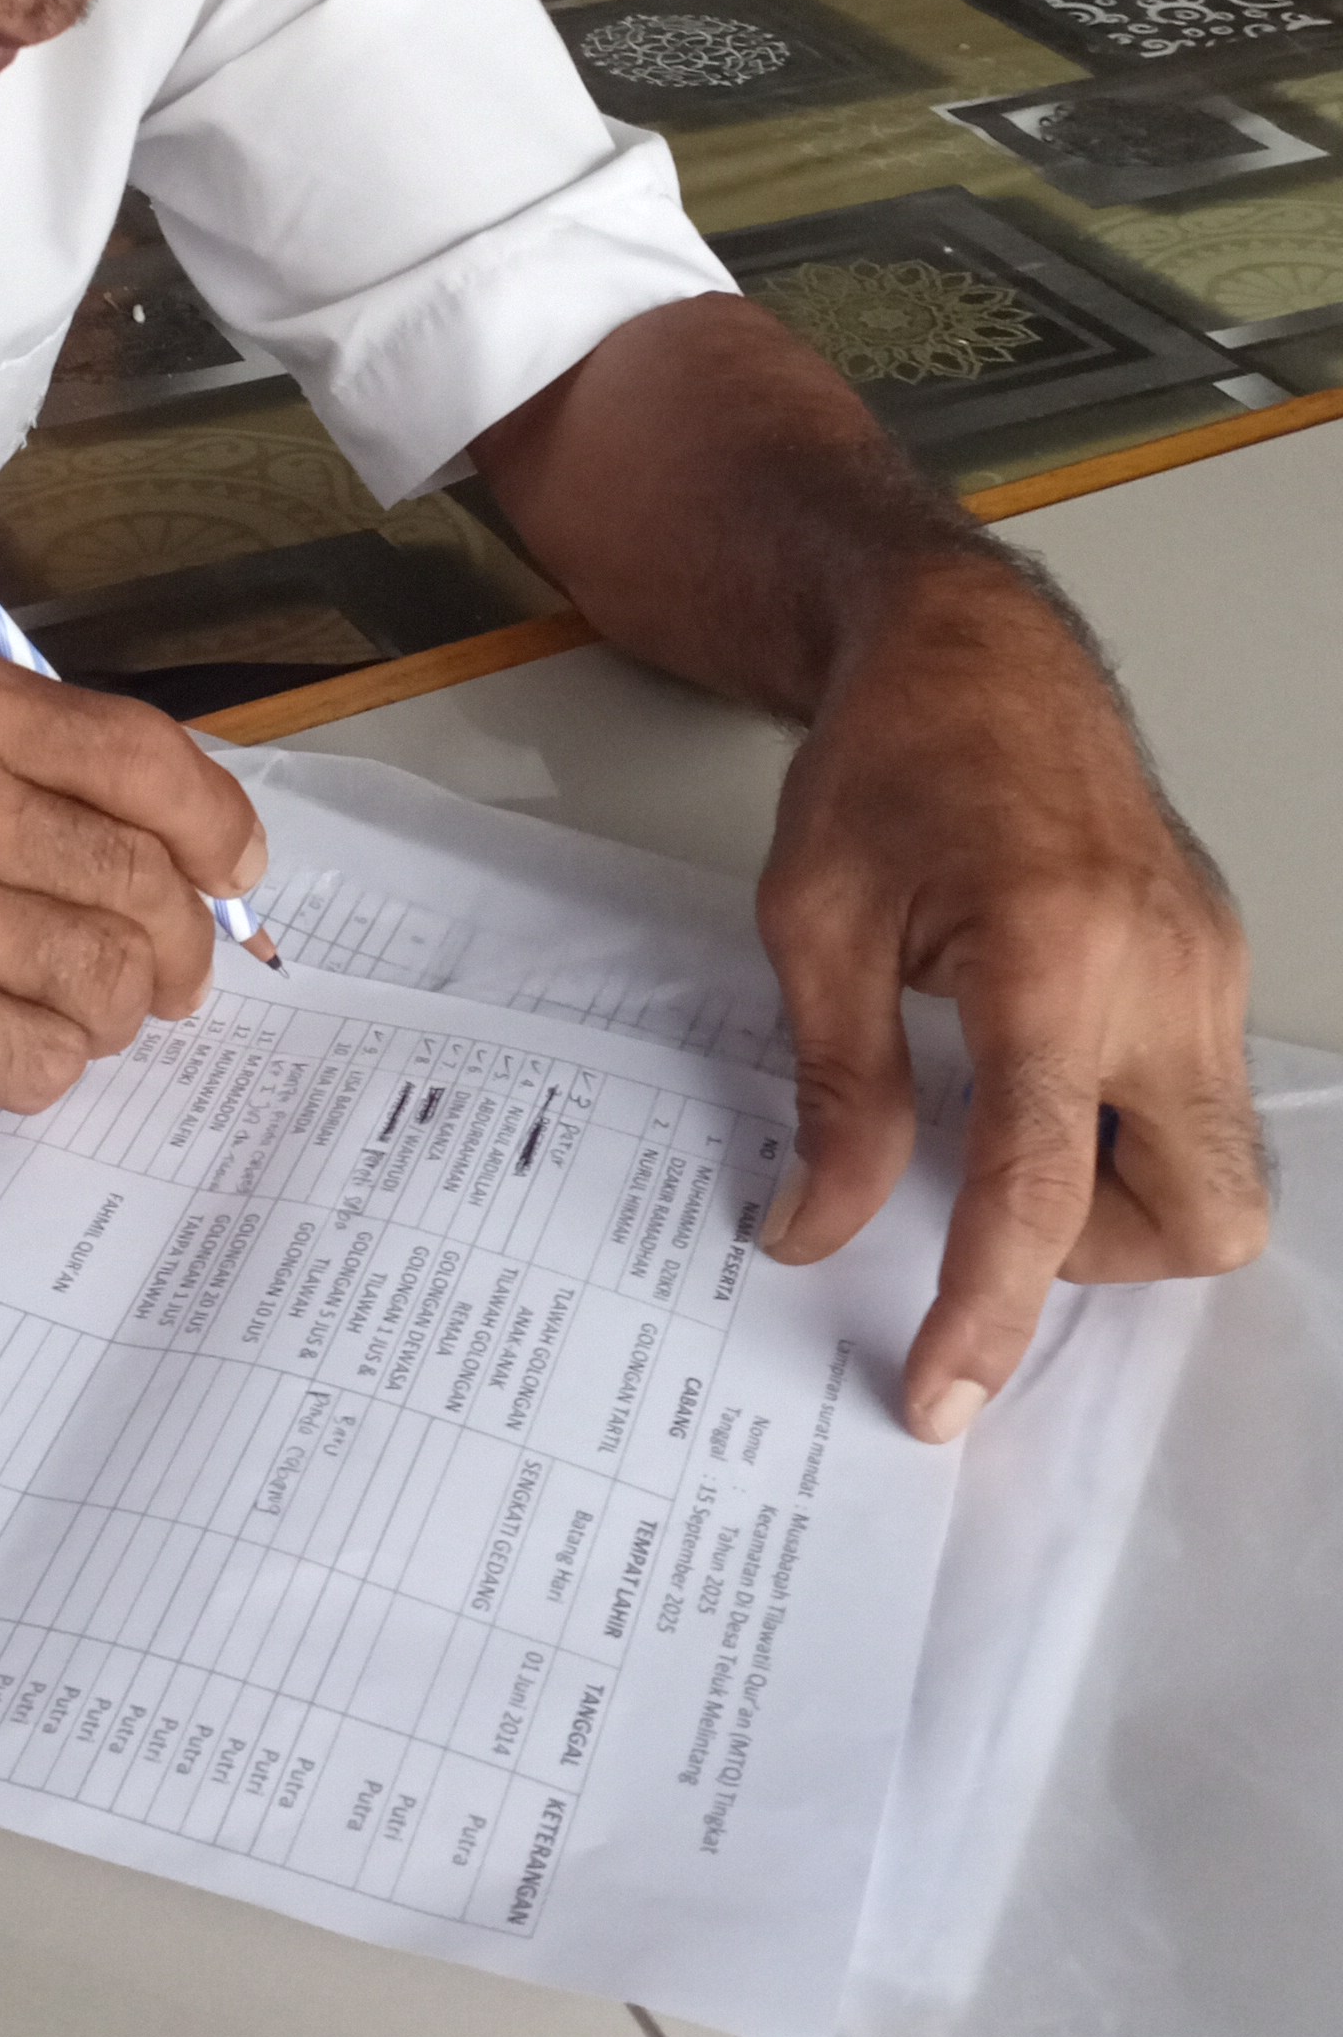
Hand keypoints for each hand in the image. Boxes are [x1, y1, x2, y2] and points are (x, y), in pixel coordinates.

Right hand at [0, 640, 264, 1115]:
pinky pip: (43, 1059)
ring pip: (108, 980)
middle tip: (176, 975)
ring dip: (118, 1011)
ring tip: (75, 1008)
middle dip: (183, 942)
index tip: (237, 871)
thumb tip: (190, 839)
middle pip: (142, 881)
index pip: (142, 757)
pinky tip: (4, 1046)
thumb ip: (25, 759)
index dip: (218, 825)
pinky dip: (49, 1064)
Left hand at [753, 549, 1264, 1443]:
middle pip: (1200, 1215)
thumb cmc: (889, 753)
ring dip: (1118, 1190)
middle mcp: (1162, 972)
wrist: (974, 641)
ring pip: (1221, 1168)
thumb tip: (816, 1229)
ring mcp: (1208, 963)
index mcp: (1053, 960)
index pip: (1040, 1192)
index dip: (988, 1314)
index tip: (939, 1394)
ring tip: (1005, 1115)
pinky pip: (1202, 1096)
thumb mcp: (815, 922)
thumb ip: (833, 1090)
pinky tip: (1038, 1063)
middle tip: (986, 1194)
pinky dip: (1128, 1122)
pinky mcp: (1214, 956)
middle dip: (1097, 1255)